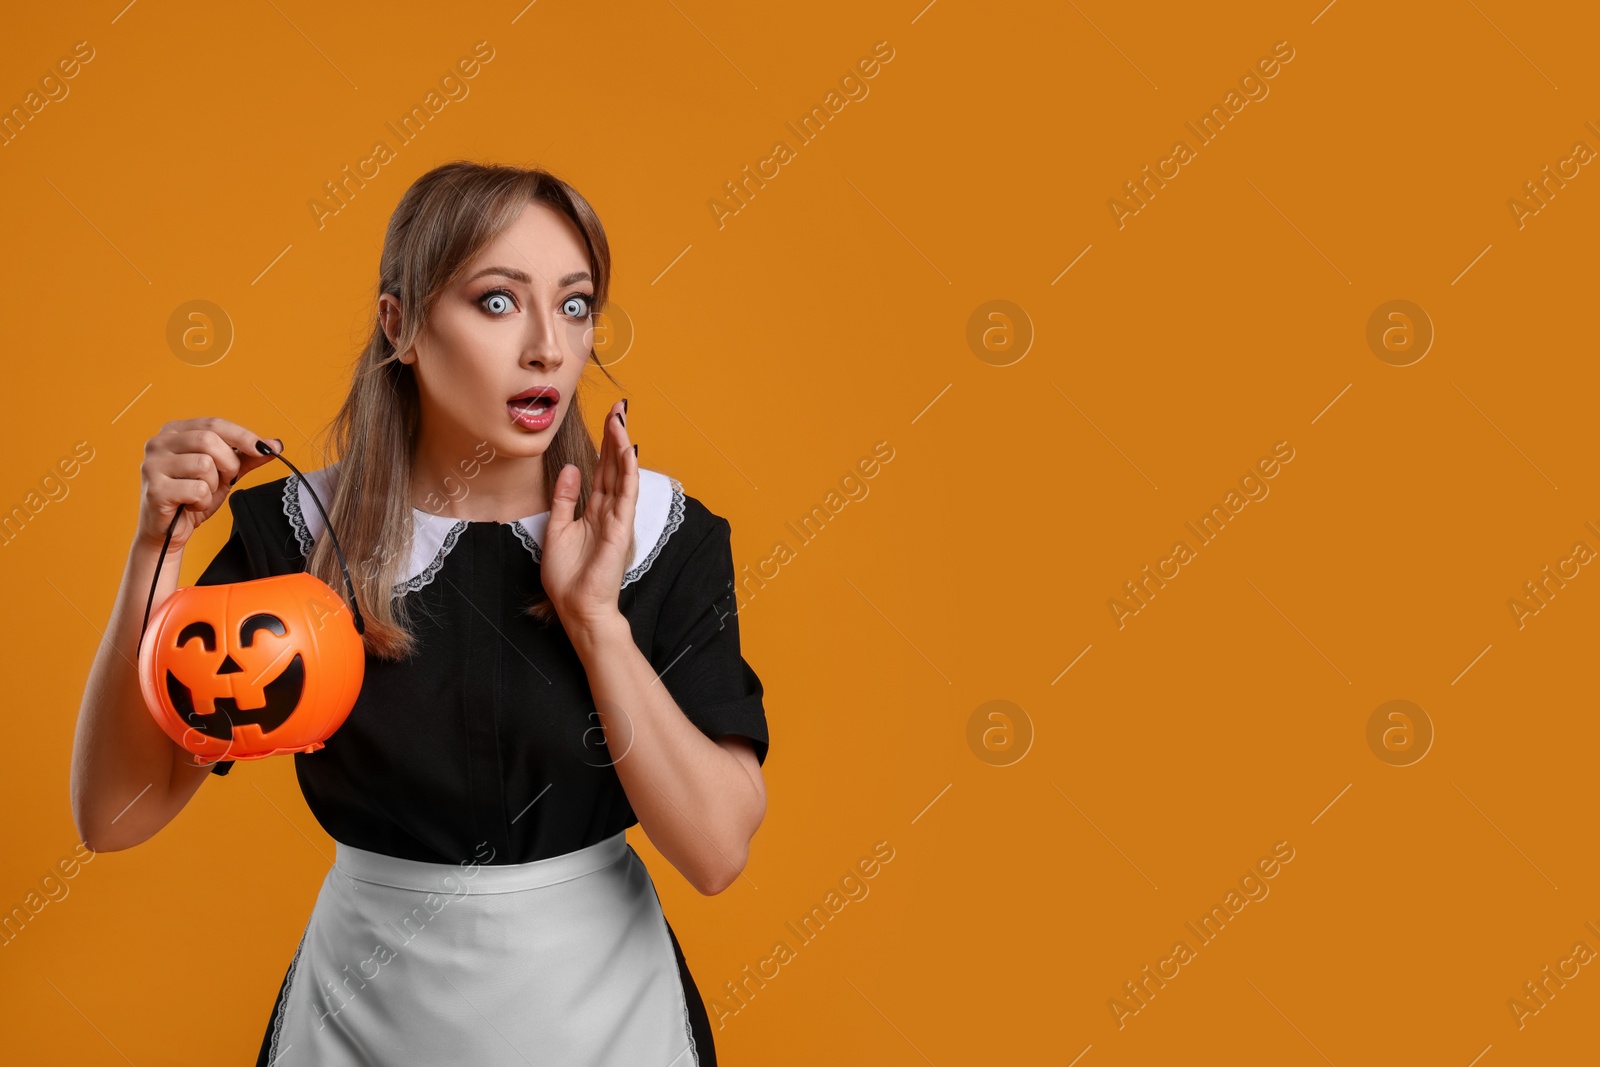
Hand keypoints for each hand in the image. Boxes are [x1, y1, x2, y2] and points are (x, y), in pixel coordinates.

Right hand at [136, 417, 282, 553]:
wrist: (168, 531)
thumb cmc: (192, 497)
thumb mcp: (224, 473)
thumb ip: (247, 457)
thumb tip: (274, 444)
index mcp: (175, 431)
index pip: (214, 424)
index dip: (243, 435)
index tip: (265, 448)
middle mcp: (159, 443)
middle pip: (209, 440)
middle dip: (228, 464)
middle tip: (224, 480)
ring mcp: (152, 465)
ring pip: (204, 464)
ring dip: (213, 485)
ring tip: (201, 493)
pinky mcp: (155, 489)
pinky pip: (197, 489)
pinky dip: (203, 501)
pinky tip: (191, 505)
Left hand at [542, 399, 635, 633]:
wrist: (577, 608)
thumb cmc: (567, 577)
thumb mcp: (556, 529)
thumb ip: (564, 499)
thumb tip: (570, 469)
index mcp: (593, 512)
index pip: (601, 471)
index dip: (603, 445)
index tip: (606, 419)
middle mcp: (608, 512)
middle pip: (613, 467)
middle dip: (615, 437)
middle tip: (619, 407)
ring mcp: (617, 519)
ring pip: (621, 476)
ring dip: (622, 447)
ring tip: (621, 420)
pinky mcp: (620, 529)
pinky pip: (626, 495)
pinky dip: (627, 472)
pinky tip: (627, 452)